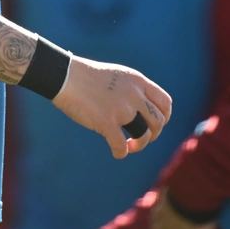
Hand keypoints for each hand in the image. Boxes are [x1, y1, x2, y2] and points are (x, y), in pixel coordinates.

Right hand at [52, 56, 171, 158]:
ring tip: (129, 145)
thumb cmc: (85, 76)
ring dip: (139, 145)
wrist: (64, 76)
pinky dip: (121, 153)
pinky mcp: (106, 122)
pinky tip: (117, 152)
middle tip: (141, 138)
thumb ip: (132, 89)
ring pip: (144, 134)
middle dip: (153, 134)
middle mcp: (134, 94)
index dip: (164, 117)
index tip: (155, 125)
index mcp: (137, 81)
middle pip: (158, 121)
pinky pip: (121, 146)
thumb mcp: (116, 75)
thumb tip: (141, 110)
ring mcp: (121, 108)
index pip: (165, 102)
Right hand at [149, 188, 215, 228]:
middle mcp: (164, 222)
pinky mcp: (165, 192)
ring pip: (154, 218)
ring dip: (153, 225)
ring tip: (152, 228)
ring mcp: (163, 206)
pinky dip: (156, 204)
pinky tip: (157, 202)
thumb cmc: (198, 214)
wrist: (191, 185)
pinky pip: (157, 200)